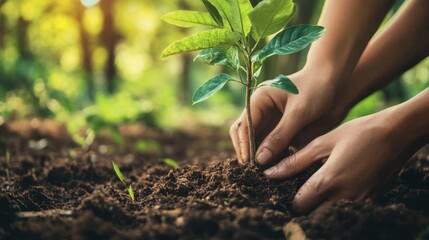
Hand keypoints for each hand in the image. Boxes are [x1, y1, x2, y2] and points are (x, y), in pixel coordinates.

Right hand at [229, 70, 343, 163]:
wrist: (338, 85)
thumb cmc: (316, 89)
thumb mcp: (298, 112)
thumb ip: (279, 136)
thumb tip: (259, 159)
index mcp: (259, 101)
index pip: (243, 126)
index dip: (244, 145)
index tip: (249, 163)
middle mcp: (261, 113)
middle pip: (245, 137)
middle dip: (247, 153)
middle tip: (253, 172)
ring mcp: (272, 125)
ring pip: (257, 146)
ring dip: (259, 159)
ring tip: (263, 175)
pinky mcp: (284, 134)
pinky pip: (273, 150)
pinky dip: (273, 160)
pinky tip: (277, 171)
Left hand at [263, 109, 422, 213]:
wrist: (397, 134)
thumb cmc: (358, 133)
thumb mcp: (323, 142)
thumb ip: (295, 161)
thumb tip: (271, 173)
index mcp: (330, 180)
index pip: (300, 205)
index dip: (290, 198)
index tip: (286, 187)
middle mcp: (345, 196)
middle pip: (314, 212)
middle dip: (305, 203)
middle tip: (302, 186)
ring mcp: (359, 200)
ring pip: (330, 210)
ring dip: (320, 202)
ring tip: (317, 183)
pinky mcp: (370, 199)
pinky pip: (346, 206)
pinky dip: (336, 199)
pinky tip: (336, 183)